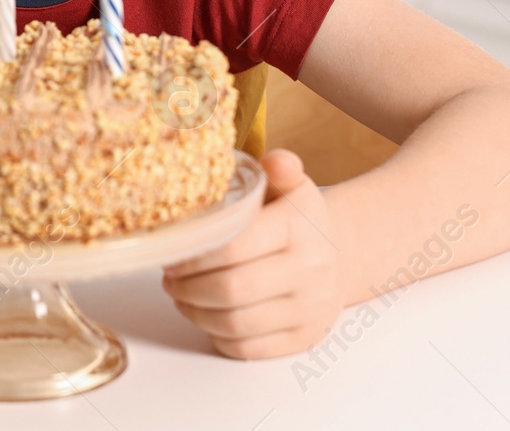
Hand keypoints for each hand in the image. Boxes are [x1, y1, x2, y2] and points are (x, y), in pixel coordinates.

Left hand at [161, 149, 345, 359]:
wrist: (340, 256)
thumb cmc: (300, 219)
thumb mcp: (292, 186)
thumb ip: (280, 170)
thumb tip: (274, 160)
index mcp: (299, 227)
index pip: (234, 246)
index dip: (194, 254)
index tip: (173, 252)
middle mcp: (309, 271)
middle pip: (230, 290)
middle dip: (187, 287)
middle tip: (168, 278)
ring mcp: (308, 310)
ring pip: (235, 324)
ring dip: (195, 312)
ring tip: (180, 296)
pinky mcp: (303, 339)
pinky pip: (247, 349)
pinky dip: (216, 335)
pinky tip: (205, 316)